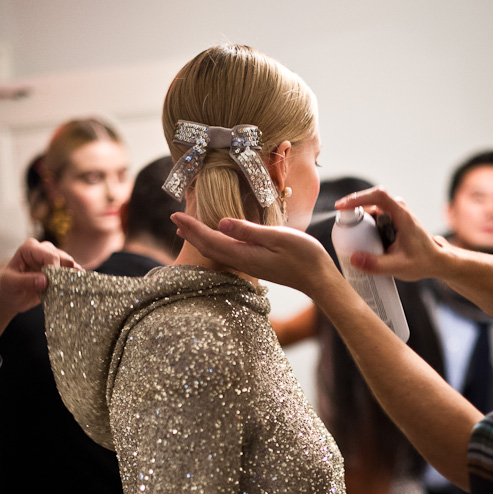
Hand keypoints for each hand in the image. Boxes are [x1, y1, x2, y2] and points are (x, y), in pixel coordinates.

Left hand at [0, 238, 79, 314]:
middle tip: (60, 288)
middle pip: (64, 259)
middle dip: (65, 274)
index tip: (52, 284)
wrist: (9, 297)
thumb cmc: (5, 286)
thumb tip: (44, 281)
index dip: (55, 269)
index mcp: (30, 248)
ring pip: (71, 267)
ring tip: (67, 290)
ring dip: (71, 279)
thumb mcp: (10, 283)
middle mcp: (44, 251)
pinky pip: (72, 275)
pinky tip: (73, 289)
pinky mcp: (59, 272)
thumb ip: (26, 281)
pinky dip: (74, 282)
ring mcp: (53, 261)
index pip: (51, 255)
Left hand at [170, 213, 336, 296]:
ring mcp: (249, 264)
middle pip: (209, 247)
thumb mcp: (277, 237)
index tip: (175, 214)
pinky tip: (215, 238)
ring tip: (186, 229)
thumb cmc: (303, 256)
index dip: (192, 227)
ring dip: (200, 239)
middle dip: (190, 232)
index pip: (210, 240)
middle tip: (174, 217)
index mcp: (244, 254)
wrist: (318, 279)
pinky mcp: (256, 264)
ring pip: (216, 251)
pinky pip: (227, 252)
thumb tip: (220, 223)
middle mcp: (242, 261)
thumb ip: (248, 231)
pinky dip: (214, 243)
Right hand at [334, 187, 452, 280]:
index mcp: (401, 215)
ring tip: (348, 236)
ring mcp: (395, 214)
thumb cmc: (422, 262)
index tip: (341, 207)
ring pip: (370, 210)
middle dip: (352, 211)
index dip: (358, 198)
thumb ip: (375, 264)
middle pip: (370, 202)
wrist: (436, 261)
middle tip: (340, 226)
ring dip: (358, 220)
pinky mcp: (392, 220)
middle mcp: (398, 209)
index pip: (378, 196)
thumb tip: (352, 259)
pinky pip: (373, 218)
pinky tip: (358, 240)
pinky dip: (364, 226)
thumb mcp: (398, 266)